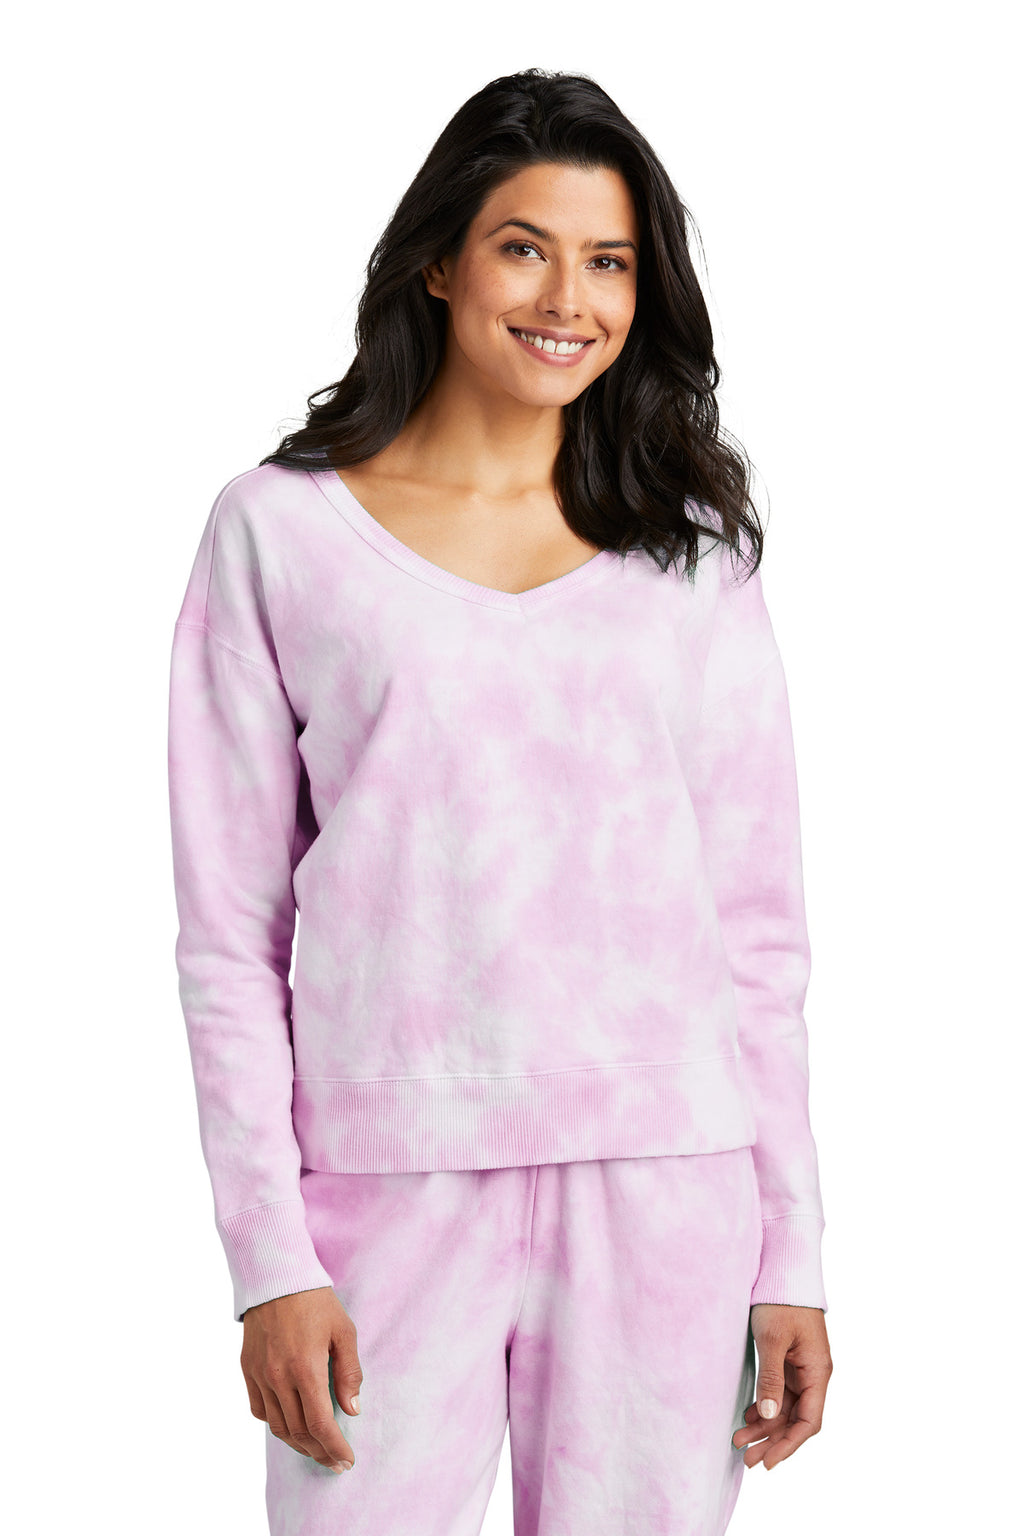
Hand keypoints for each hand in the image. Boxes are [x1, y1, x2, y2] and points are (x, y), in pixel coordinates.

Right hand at [241, 1286, 363, 1472]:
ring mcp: (260, 1375)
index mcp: (306, 1368)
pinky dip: (275, 1423)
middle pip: (298, 1432)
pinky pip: (259, 1409)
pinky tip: (290, 1424)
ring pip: (277, 1426)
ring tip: (316, 1449)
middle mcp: (279, 1377)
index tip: (347, 1460)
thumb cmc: (315, 1300)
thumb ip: (349, 1372)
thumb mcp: (343, 1331)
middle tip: (335, 1461)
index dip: (334, 1448)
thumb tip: (352, 1410)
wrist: (276, 1276)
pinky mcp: (247, 1369)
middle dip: (319, 1453)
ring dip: (297, 1444)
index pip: (319, 1425)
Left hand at [732, 1304, 831, 1469]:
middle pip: (796, 1419)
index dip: (789, 1445)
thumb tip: (770, 1416)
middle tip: (746, 1458)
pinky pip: (778, 1392)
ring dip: (765, 1426)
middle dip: (772, 1441)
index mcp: (817, 1371)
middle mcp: (812, 1373)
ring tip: (739, 1442)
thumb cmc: (781, 1300)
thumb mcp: (772, 1340)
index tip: (768, 1462)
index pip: (809, 1421)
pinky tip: (747, 1417)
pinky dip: (764, 1406)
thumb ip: (771, 1378)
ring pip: (785, 1408)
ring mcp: (800, 1367)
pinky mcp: (787, 1360)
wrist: (782, 1269)